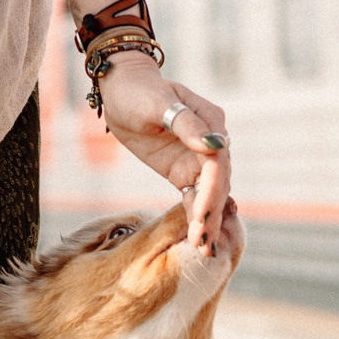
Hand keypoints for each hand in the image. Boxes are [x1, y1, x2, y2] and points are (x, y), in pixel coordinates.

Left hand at [94, 52, 231, 255]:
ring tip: (204, 249)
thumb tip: (213, 145)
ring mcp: (196, 158)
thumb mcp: (159, 104)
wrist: (122, 88)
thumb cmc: (140, 90)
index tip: (201, 216)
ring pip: (207, 194)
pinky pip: (192, 196)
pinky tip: (197, 239)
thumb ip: (186, 125)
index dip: (211, 192)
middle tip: (204, 244)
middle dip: (211, 214)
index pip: (217, 164)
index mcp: (211, 124)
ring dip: (207, 221)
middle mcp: (209, 143)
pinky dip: (194, 216)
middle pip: (217, 183)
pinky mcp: (181, 170)